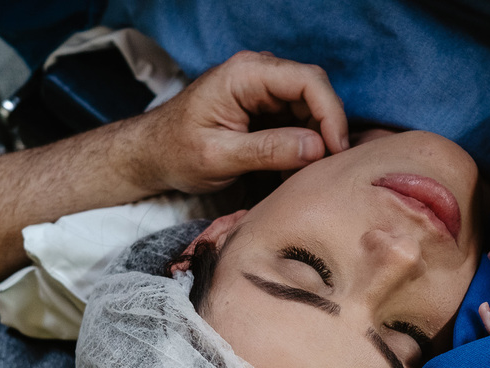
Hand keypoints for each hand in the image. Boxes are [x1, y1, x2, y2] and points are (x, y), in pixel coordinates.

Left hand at [119, 50, 348, 194]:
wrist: (152, 152)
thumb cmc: (176, 151)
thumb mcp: (219, 157)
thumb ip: (267, 150)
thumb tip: (317, 147)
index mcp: (245, 74)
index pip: (307, 80)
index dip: (330, 113)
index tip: (336, 149)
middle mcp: (258, 72)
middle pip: (314, 91)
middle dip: (327, 128)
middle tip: (327, 167)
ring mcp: (262, 88)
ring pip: (310, 107)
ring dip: (315, 139)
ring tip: (305, 173)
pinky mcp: (264, 106)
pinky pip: (297, 119)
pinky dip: (302, 144)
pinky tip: (292, 169)